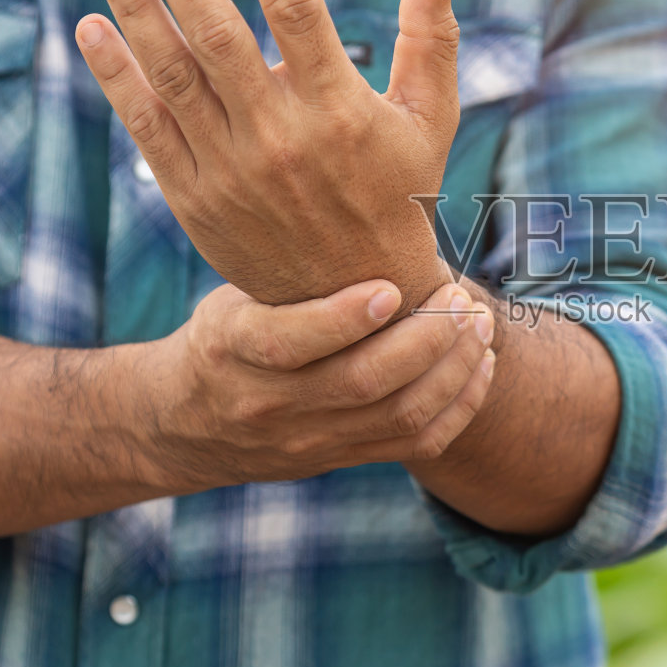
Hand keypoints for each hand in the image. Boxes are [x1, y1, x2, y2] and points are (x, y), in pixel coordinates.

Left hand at [75, 0, 459, 310]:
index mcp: (341, 110)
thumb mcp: (429, 118)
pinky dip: (116, 76)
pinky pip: (147, 126)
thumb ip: (432, 37)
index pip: (297, 12)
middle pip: (219, 37)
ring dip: (136, 11)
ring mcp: (232, 169)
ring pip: (173, 76)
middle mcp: (282, 138)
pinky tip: (93, 27)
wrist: (357, 299)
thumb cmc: (398, 193)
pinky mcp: (195, 197)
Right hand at [136, 277, 496, 493]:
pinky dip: (460, 405)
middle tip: (458, 297)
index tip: (390, 286)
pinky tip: (480, 364)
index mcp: (233, 350)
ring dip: (453, 368)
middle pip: (361, 383)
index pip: (286, 342)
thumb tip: (365, 207)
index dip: (344, 317)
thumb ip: (287, 276)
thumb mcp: (232, 298)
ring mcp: (309, 439)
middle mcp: (270, 403)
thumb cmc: (225, 337)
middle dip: (425, 337)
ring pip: (398, 415)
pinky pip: (416, 443)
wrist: (186, 426)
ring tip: (479, 324)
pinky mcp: (341, 459)